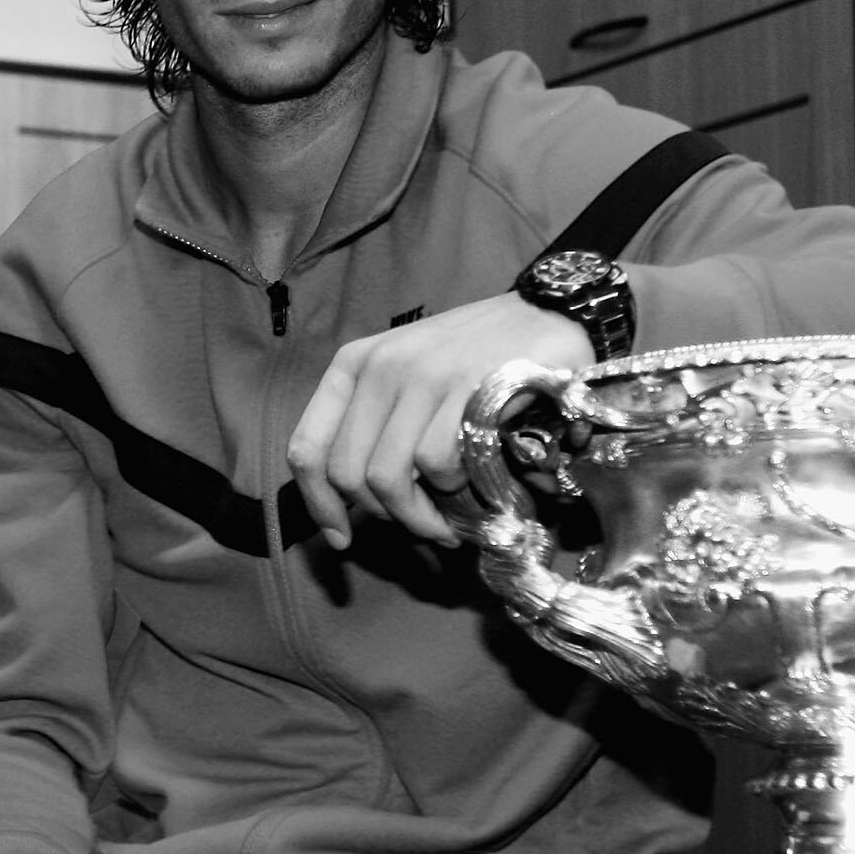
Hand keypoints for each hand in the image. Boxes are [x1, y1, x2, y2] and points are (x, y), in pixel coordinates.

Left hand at [287, 292, 592, 548]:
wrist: (546, 315)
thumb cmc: (475, 357)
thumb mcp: (409, 378)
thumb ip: (376, 425)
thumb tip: (357, 501)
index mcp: (354, 365)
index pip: (308, 447)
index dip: (317, 503)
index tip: (341, 537)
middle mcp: (378, 367)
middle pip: (347, 473)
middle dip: (384, 515)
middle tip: (422, 527)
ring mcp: (420, 376)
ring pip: (387, 477)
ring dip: (419, 515)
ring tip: (448, 523)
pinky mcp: (461, 389)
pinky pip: (435, 464)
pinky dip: (453, 487)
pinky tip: (473, 481)